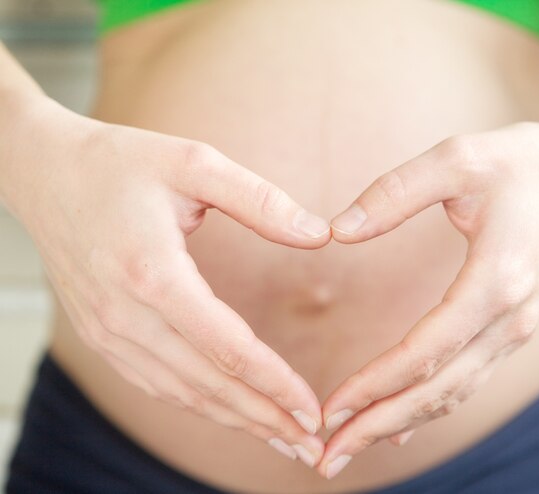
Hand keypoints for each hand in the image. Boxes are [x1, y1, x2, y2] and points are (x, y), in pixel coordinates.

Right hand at [9, 97, 330, 466]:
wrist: (44, 171)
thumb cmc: (121, 163)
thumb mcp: (195, 163)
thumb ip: (260, 201)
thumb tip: (320, 235)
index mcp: (153, 272)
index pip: (227, 348)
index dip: (275, 384)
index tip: (313, 412)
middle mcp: (125, 314)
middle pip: (206, 384)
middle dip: (264, 419)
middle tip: (311, 448)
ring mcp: (107, 330)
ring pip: (180, 393)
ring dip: (234, 420)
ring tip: (280, 439)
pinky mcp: (101, 333)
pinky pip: (155, 382)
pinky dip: (197, 404)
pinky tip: (228, 412)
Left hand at [317, 110, 538, 478]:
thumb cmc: (528, 162)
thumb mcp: (458, 158)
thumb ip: (395, 193)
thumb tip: (337, 231)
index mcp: (495, 281)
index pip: (424, 353)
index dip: (373, 385)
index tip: (329, 410)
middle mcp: (508, 319)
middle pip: (436, 391)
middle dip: (377, 425)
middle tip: (326, 457)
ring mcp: (515, 327)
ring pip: (452, 393)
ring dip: (399, 423)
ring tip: (350, 446)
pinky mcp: (511, 325)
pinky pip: (467, 378)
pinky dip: (428, 406)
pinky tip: (398, 423)